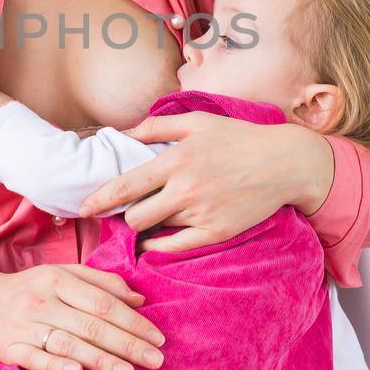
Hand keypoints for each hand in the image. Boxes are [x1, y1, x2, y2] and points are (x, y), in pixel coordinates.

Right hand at [0, 266, 166, 369]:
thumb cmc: (33, 289)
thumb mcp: (64, 276)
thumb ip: (102, 284)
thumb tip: (140, 301)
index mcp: (57, 280)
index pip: (102, 302)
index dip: (132, 321)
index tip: (157, 338)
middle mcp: (41, 301)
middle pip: (90, 325)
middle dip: (126, 344)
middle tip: (155, 361)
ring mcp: (23, 326)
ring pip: (68, 344)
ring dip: (100, 360)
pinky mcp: (8, 348)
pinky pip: (34, 359)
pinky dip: (55, 366)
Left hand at [77, 113, 334, 253]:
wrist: (285, 163)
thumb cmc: (239, 138)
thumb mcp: (197, 122)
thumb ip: (156, 126)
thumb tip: (123, 133)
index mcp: (177, 159)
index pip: (126, 186)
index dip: (100, 200)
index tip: (84, 209)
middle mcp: (186, 189)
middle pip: (135, 216)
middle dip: (125, 216)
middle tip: (125, 212)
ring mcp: (202, 213)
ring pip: (157, 229)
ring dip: (149, 226)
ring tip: (151, 218)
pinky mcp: (217, 233)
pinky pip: (177, 247)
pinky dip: (162, 245)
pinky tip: (157, 239)